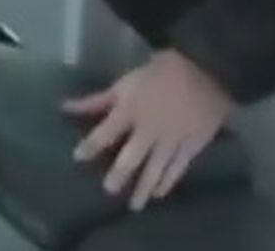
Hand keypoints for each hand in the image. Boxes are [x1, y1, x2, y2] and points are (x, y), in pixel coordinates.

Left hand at [63, 49, 232, 211]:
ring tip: (134, 205)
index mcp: (129, 111)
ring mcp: (170, 142)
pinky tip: (159, 193)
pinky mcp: (191, 147)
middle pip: (129, 160)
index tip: (77, 158)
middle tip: (109, 190)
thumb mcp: (126, 81)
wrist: (208, 69)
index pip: (103, 135)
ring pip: (153, 171)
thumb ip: (98, 100)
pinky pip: (176, 170)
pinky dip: (166, 183)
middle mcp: (147, 131)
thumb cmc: (162, 70)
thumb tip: (66, 107)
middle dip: (118, 177)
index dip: (88, 148)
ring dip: (142, 189)